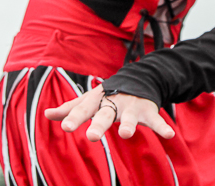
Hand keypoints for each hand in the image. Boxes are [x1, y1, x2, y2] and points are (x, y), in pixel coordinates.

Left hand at [44, 86, 174, 141]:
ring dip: (129, 125)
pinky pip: (157, 120)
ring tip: (127, 134)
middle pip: (105, 114)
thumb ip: (70, 108)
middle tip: (92, 136)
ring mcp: (132, 106)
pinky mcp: (148, 110)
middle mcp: (114, 102)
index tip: (65, 126)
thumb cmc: (109, 95)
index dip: (74, 117)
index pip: (83, 109)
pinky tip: (169, 136)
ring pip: (130, 117)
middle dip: (99, 124)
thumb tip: (46, 114)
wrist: (139, 78)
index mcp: (98, 100)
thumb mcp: (90, 100)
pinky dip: (162, 127)